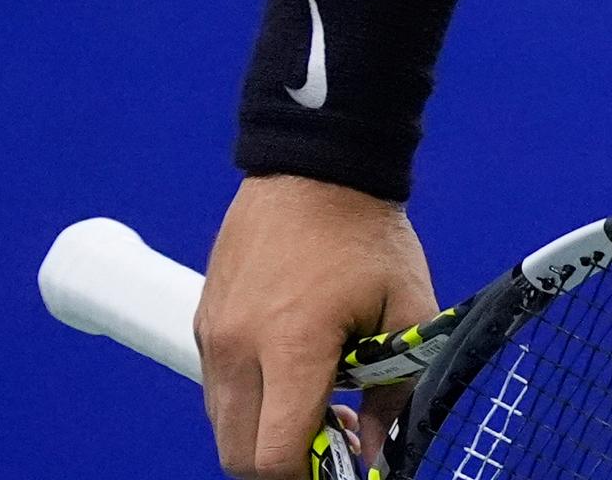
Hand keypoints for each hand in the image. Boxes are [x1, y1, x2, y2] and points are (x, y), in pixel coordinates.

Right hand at [197, 175, 438, 479]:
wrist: (316, 163)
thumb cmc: (366, 234)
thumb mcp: (407, 310)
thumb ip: (396, 391)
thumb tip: (377, 452)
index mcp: (291, 345)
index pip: (275, 455)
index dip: (310, 477)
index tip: (344, 466)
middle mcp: (239, 346)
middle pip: (239, 455)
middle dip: (284, 466)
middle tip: (332, 444)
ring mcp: (214, 334)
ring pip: (223, 425)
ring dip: (262, 435)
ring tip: (317, 407)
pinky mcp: (205, 321)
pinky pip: (217, 388)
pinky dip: (248, 403)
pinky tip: (291, 376)